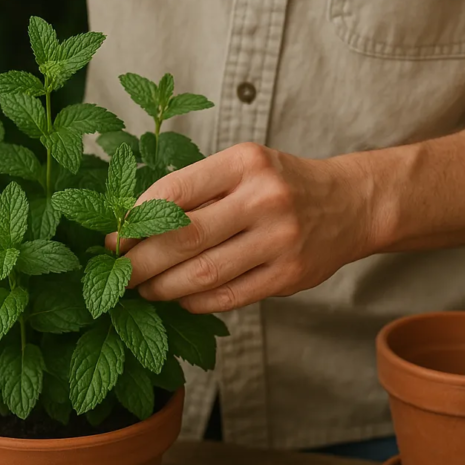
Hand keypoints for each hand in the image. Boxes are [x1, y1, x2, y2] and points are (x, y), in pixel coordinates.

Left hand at [109, 143, 377, 313]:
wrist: (351, 204)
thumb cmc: (280, 184)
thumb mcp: (243, 168)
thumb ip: (197, 190)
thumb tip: (132, 224)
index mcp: (244, 163)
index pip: (174, 192)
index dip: (135, 220)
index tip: (113, 238)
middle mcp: (263, 199)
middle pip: (183, 237)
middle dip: (140, 260)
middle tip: (117, 272)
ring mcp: (279, 240)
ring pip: (203, 273)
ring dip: (163, 287)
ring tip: (143, 289)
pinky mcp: (290, 276)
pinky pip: (229, 296)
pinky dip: (196, 302)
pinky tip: (179, 299)